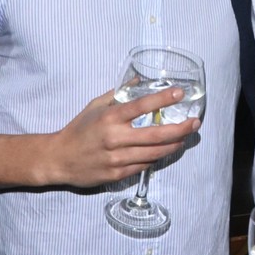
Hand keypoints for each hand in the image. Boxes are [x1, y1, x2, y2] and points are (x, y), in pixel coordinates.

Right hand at [42, 86, 199, 187]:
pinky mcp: (118, 174)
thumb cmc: (78, 129)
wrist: (59, 159)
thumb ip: (118, 94)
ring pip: (155, 153)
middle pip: (156, 134)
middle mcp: (115, 138)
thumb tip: (139, 81)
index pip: (142, 105)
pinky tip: (167, 150)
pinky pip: (145, 165)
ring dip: (174, 144)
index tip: (180, 92)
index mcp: (110, 118)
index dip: (163, 98)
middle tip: (195, 122)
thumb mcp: (95, 106)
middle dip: (180, 128)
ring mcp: (117, 158)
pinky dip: (158, 157)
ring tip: (186, 136)